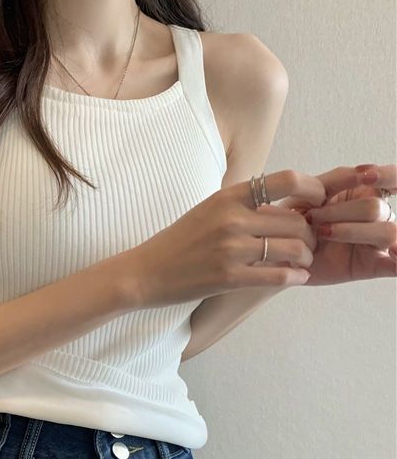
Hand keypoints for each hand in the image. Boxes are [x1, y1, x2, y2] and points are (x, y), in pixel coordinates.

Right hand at [126, 169, 323, 307]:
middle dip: (310, 233)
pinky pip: (278, 276)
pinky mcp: (228, 277)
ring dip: (305, 257)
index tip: (317, 202)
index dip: (313, 189)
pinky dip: (295, 277)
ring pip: (292, 248)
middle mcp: (231, 219)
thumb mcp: (208, 211)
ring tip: (303, 261)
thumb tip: (283, 206)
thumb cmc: (177, 243)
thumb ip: (243, 205)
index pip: (286, 180)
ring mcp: (230, 248)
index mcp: (227, 197)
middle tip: (309, 242)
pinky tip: (296, 277)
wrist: (142, 272)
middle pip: (295, 220)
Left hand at [277, 164, 396, 284]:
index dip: (389, 176)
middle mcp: (378, 217)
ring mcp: (377, 242)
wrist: (278, 250)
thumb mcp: (309, 191)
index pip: (395, 180)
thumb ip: (337, 178)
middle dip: (339, 212)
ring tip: (323, 233)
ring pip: (387, 233)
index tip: (367, 177)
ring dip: (350, 231)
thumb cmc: (295, 218)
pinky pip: (396, 266)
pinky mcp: (373, 266)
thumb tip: (366, 171)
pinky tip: (393, 254)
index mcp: (367, 194)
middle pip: (376, 208)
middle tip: (312, 218)